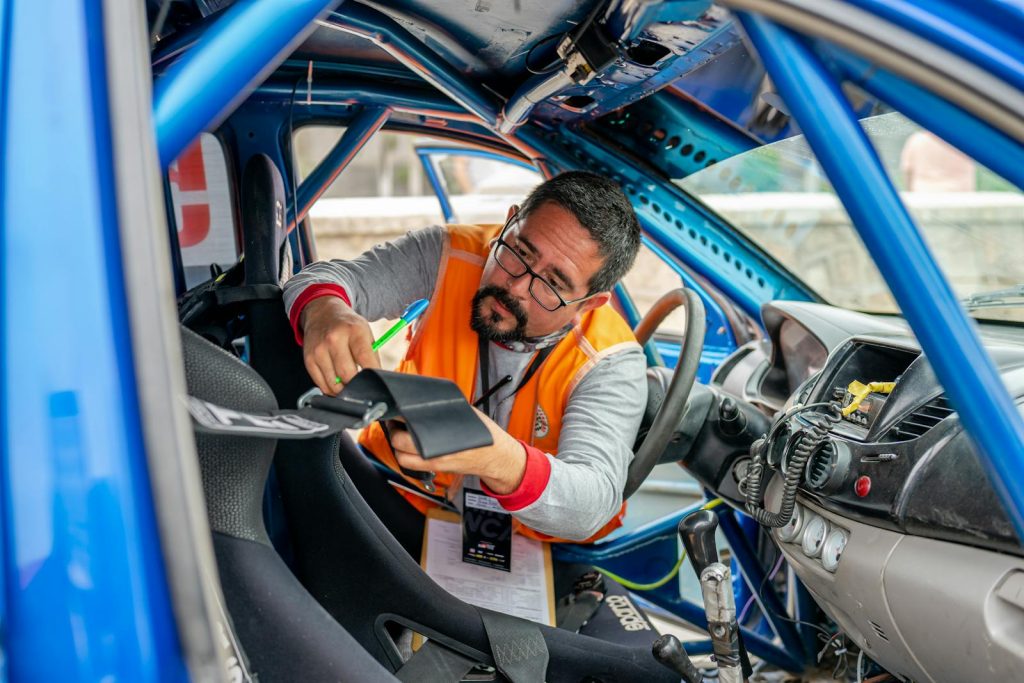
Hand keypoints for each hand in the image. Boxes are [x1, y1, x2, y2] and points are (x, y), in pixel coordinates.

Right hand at [300, 296, 379, 393]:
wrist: (322, 313)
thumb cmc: (348, 326)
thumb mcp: (366, 333)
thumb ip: (372, 356)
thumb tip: (377, 379)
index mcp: (354, 330)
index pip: (365, 359)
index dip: (373, 375)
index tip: (375, 381)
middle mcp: (334, 339)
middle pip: (348, 375)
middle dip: (357, 384)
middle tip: (361, 382)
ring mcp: (319, 350)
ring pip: (334, 384)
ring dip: (344, 389)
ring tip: (348, 380)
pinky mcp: (308, 360)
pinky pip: (321, 385)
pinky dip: (331, 388)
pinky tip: (336, 380)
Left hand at [388, 408, 527, 493]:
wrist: (496, 456)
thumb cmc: (484, 435)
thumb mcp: (465, 413)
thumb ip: (443, 409)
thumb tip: (424, 401)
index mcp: (441, 433)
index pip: (409, 422)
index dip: (398, 415)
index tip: (395, 409)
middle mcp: (434, 450)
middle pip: (398, 441)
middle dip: (394, 430)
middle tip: (395, 421)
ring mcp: (433, 462)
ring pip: (400, 457)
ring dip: (397, 446)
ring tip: (401, 434)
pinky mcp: (434, 470)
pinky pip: (410, 466)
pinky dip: (406, 457)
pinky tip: (410, 447)